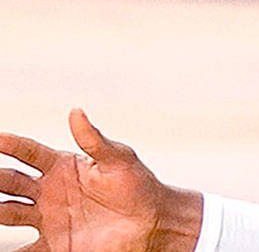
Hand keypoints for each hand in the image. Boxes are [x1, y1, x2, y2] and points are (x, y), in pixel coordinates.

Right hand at [0, 110, 200, 251]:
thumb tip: (75, 112)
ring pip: (8, 213)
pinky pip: (24, 251)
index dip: (10, 145)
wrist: (151, 222)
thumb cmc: (137, 185)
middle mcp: (48, 191)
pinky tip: (1, 250)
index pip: (28, 152)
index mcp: (62, 166)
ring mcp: (47, 218)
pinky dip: (9, 251)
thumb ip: (95, 140)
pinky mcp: (53, 244)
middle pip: (10, 182)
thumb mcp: (119, 160)